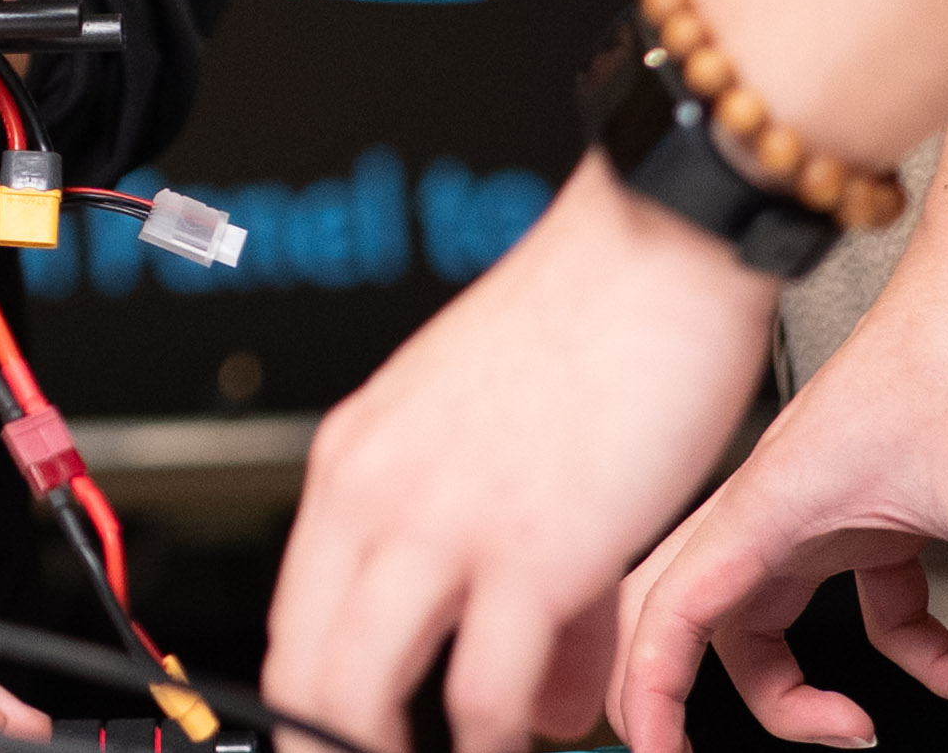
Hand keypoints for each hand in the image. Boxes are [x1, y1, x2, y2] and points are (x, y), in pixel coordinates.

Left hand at [266, 156, 779, 752]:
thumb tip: (527, 701)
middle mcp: (374, 492)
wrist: (656, 245)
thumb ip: (491, 571)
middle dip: (337, 747)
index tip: (345, 745)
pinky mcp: (532, 554)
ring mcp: (443, 526)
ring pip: (362, 699)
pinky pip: (488, 700)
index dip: (313, 710)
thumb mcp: (490, 443)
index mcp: (351, 459)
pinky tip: (542, 738)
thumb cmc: (590, 327)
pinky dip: (506, 741)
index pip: (291, 623)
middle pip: (304, 673)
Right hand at [608, 240, 947, 750]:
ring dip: (817, 690)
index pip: (676, 609)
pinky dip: (919, 650)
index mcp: (775, 505)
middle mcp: (780, 508)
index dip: (647, 690)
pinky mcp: (868, 507)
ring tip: (885, 728)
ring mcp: (820, 508)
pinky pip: (866, 606)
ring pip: (780, 621)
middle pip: (706, 620)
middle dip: (700, 694)